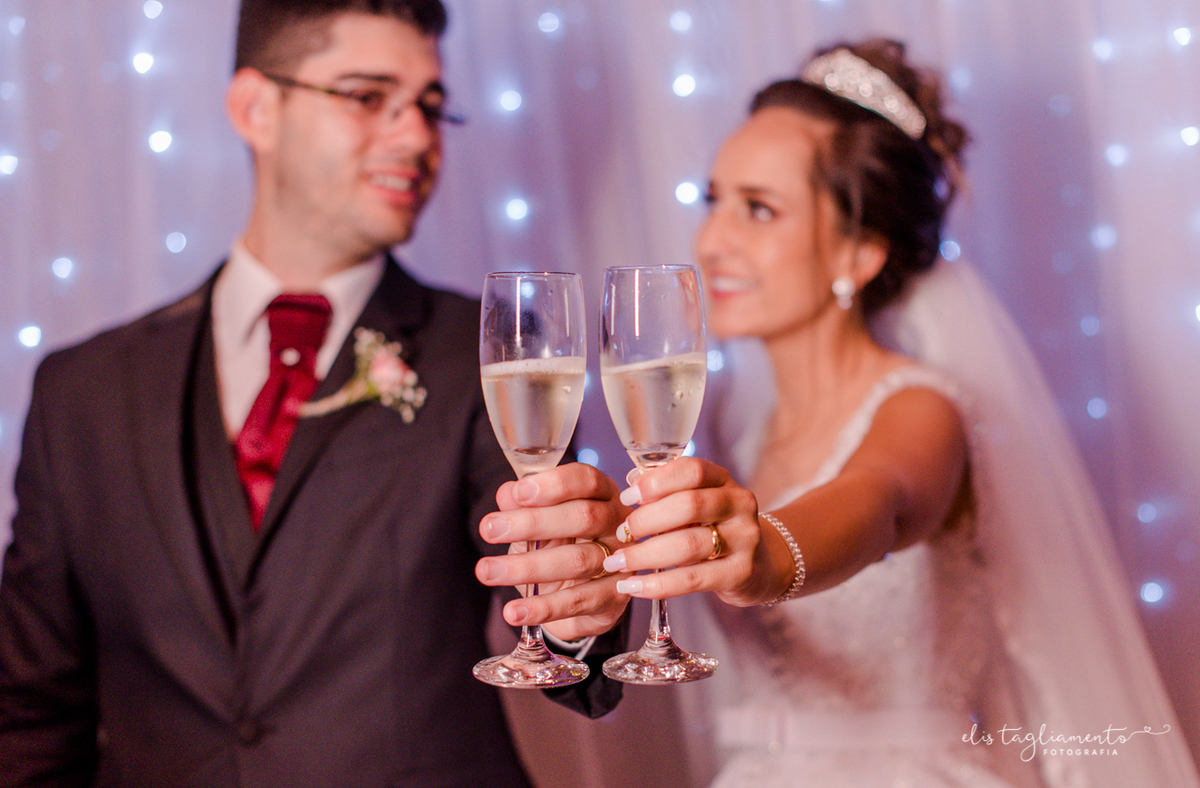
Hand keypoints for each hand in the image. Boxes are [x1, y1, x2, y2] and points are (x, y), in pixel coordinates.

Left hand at [476, 462, 632, 640]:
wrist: (580, 600)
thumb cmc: (560, 549)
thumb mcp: (537, 526)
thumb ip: (523, 506)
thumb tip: (506, 493)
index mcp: (602, 495)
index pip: (587, 480)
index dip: (554, 484)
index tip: (518, 492)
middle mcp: (617, 524)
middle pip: (583, 516)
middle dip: (532, 522)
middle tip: (490, 529)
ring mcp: (621, 561)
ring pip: (577, 561)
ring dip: (527, 567)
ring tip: (488, 571)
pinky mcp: (615, 597)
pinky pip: (578, 601)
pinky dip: (543, 607)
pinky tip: (514, 610)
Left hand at [601, 458, 790, 606]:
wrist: (758, 565)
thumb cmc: (713, 529)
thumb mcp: (697, 503)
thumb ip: (667, 492)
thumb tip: (631, 483)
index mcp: (724, 480)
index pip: (693, 470)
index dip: (656, 481)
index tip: (627, 497)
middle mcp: (739, 504)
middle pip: (689, 505)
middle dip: (646, 520)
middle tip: (620, 533)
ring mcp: (745, 539)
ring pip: (688, 545)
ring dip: (644, 555)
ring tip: (618, 562)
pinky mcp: (741, 573)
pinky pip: (692, 579)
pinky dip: (657, 584)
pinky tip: (633, 587)